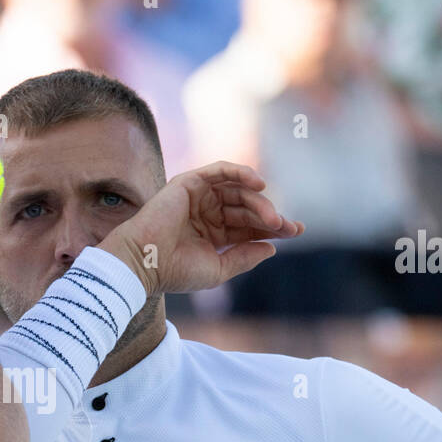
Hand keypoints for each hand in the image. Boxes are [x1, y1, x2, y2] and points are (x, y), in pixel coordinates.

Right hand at [100, 160, 303, 294]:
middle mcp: (207, 214)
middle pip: (247, 208)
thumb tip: (272, 248)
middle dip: (270, 215)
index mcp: (213, 235)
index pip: (249, 225)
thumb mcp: (219, 269)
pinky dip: (240, 173)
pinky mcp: (189, 183)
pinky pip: (220, 170)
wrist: (145, 262)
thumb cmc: (176, 271)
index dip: (273, 226)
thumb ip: (244, 256)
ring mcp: (198, 198)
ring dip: (258, 201)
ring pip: (237, 191)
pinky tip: (258, 184)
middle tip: (286, 227)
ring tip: (272, 218)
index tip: (296, 231)